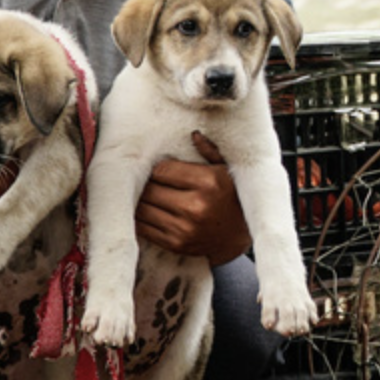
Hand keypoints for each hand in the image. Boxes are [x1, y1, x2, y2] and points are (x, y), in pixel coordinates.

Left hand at [136, 131, 251, 265]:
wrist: (238, 236)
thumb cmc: (231, 196)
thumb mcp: (226, 170)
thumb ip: (209, 151)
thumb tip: (193, 134)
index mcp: (207, 182)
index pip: (162, 170)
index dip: (157, 168)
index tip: (160, 169)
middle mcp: (195, 206)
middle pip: (149, 189)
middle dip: (145, 184)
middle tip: (148, 181)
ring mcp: (184, 228)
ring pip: (142, 209)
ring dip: (140, 201)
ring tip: (146, 195)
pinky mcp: (176, 244)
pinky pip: (144, 229)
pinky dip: (140, 219)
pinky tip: (147, 211)